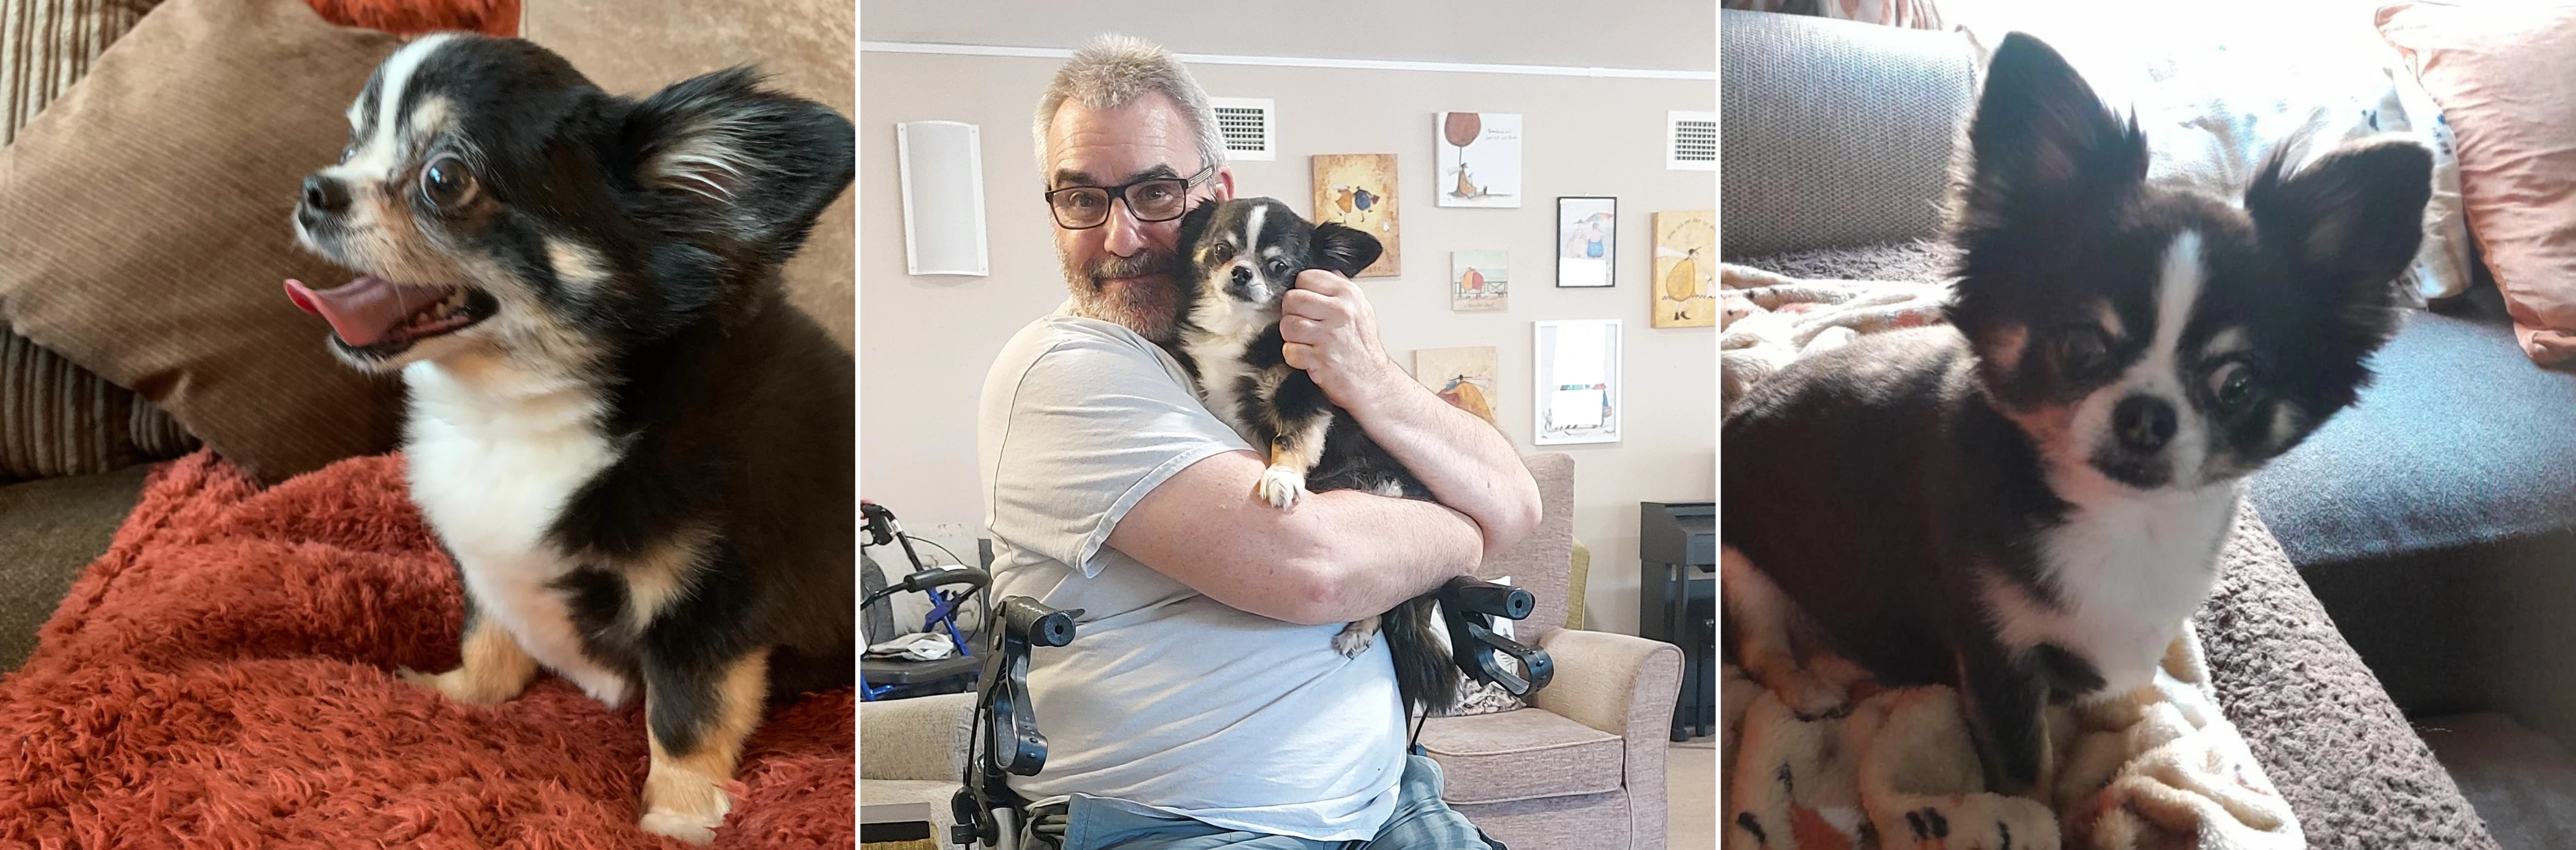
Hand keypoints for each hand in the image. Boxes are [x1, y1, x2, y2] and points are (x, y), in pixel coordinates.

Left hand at [1281, 269, 1400, 412]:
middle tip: (1303, 324)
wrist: (1373, 382)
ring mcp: (1329, 335)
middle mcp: (1340, 312)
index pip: (1306, 277)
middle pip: (1291, 299)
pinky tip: (1307, 357)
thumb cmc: (1363, 348)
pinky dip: (1294, 357)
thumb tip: (1326, 273)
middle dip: (1292, 313)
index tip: (1307, 304)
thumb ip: (1341, 290)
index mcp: (1349, 295)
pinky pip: (1289, 350)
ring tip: (1306, 342)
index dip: (1302, 292)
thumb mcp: (1361, 310)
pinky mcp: (1320, 358)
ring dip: (1291, 336)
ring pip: (1287, 324)